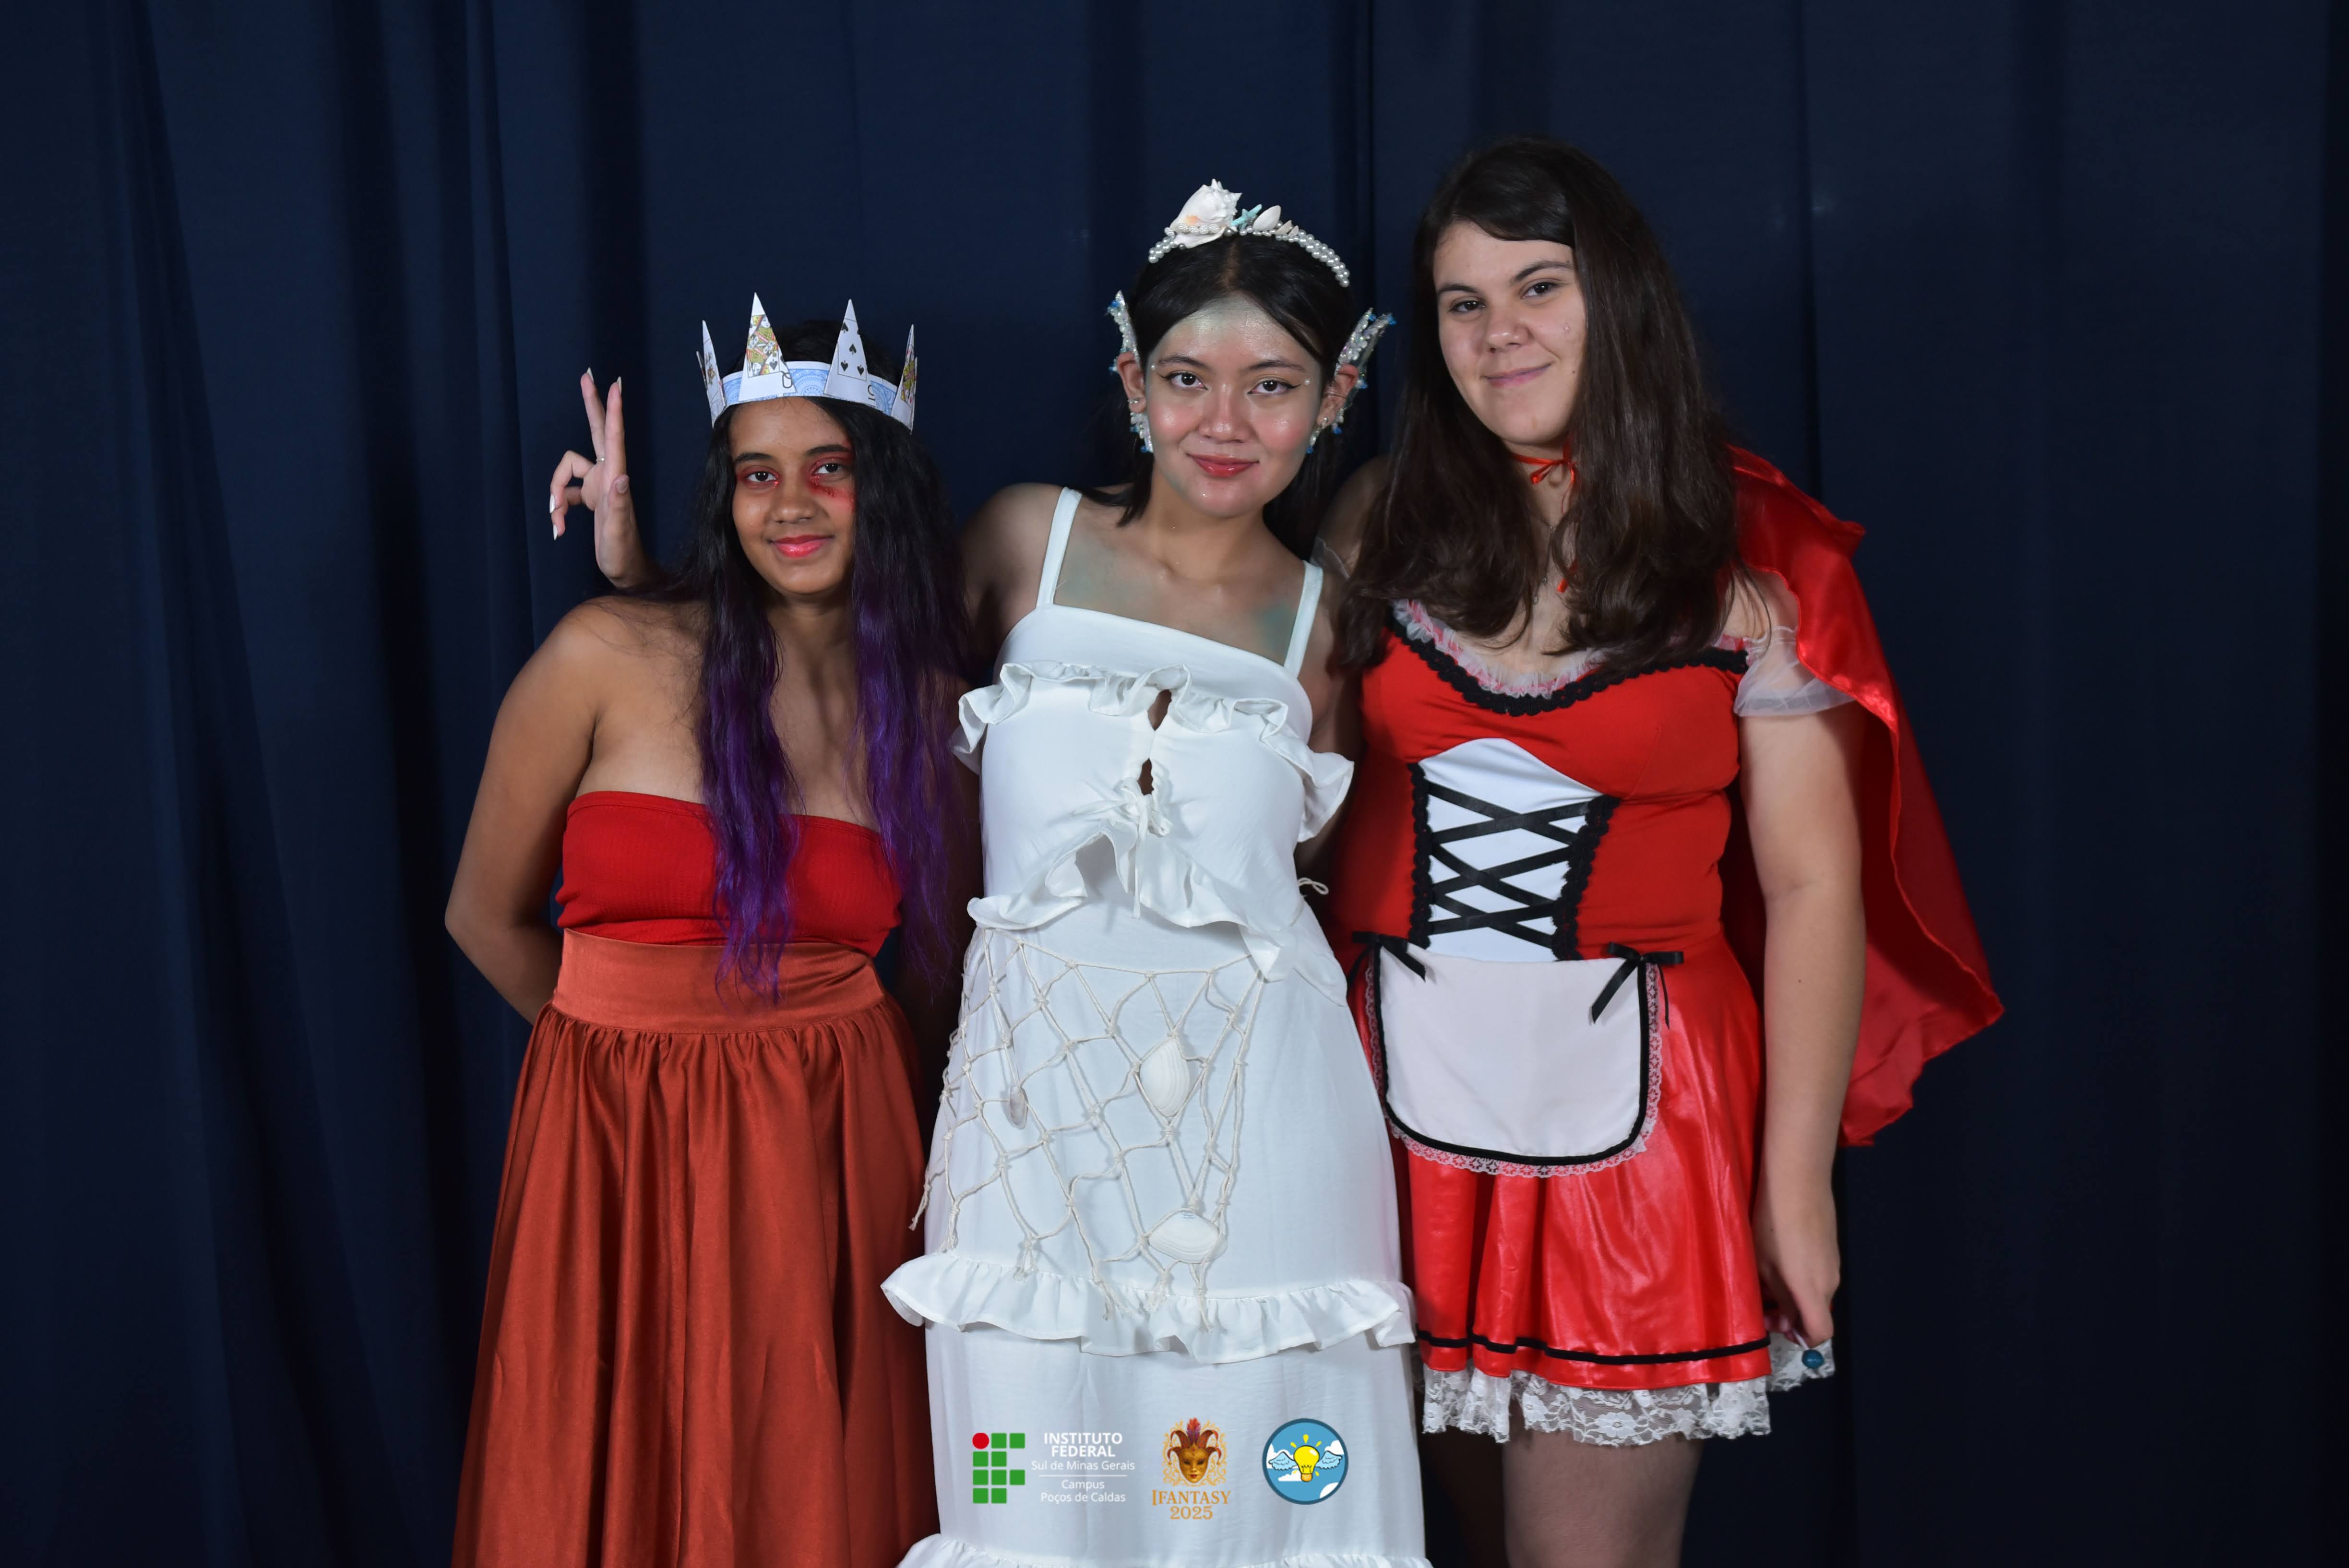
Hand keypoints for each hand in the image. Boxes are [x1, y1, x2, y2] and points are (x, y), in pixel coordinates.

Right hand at [548, 370, 651, 587]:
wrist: (626, 572)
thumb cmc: (624, 554)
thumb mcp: (619, 533)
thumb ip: (619, 505)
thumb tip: (620, 478)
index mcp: (614, 480)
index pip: (613, 439)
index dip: (612, 413)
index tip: (613, 387)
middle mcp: (607, 477)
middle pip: (595, 434)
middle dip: (591, 407)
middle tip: (586, 378)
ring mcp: (597, 486)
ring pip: (566, 471)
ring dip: (555, 493)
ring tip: (558, 521)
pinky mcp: (589, 498)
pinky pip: (564, 493)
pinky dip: (557, 508)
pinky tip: (559, 528)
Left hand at [1751, 1170, 1839, 1347]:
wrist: (1799, 1180)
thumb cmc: (1773, 1223)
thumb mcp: (1764, 1264)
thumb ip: (1777, 1297)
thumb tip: (1787, 1321)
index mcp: (1812, 1290)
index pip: (1821, 1333)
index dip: (1801, 1338)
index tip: (1778, 1326)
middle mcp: (1830, 1282)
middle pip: (1816, 1314)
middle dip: (1791, 1316)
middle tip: (1763, 1303)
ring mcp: (1834, 1264)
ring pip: (1816, 1294)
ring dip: (1795, 1295)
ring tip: (1767, 1277)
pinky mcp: (1832, 1248)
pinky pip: (1819, 1275)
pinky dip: (1802, 1278)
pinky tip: (1781, 1258)